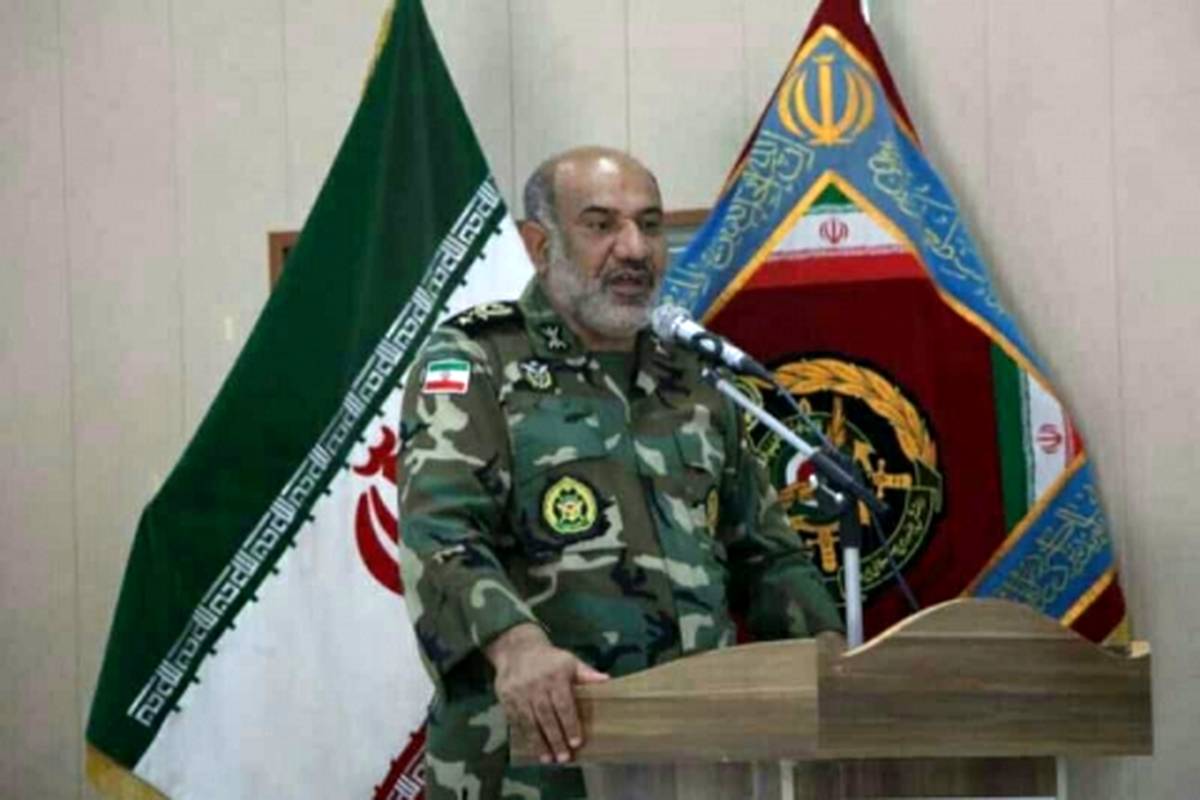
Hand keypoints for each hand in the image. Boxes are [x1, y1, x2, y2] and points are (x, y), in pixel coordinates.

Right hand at [484, 623, 609, 763]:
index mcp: (555, 676)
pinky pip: (515, 720)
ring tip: (548, 759)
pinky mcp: (505, 698)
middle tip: (564, 758)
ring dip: (538, 742)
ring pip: (529, 721)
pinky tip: (532, 748)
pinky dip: (524, 736)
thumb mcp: (570, 662)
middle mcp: (536, 685)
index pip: (564, 704)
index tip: (576, 742)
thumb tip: (608, 681)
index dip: (570, 724)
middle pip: (546, 716)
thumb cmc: (550, 659)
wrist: (517, 648)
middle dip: (555, 738)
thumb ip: (587, 674)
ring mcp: (519, 692)